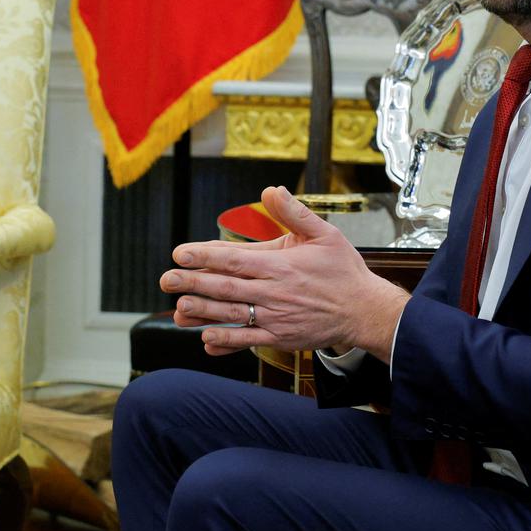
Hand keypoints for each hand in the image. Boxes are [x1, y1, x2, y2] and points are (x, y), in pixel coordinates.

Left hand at [158, 186, 409, 357]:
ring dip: (202, 312)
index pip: (235, 258)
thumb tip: (270, 189)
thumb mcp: (324, 234)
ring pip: (232, 315)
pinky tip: (206, 339)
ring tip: (178, 308)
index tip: (180, 252)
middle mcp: (274, 292)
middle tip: (166, 279)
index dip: (205, 255)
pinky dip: (227, 341)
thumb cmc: (344, 271)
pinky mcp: (281, 337)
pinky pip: (248, 341)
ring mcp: (276, 317)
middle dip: (193, 282)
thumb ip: (294, 213)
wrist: (365, 310)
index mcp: (281, 265)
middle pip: (226, 287)